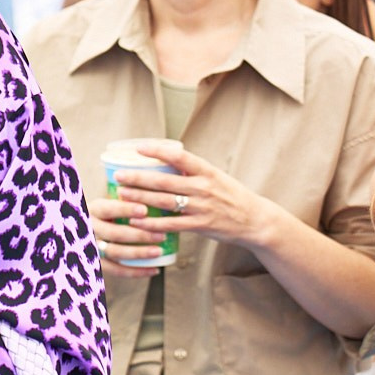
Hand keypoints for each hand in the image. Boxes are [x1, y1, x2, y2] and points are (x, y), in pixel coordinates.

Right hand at [88, 195, 169, 280]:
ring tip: (158, 251)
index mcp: (94, 209)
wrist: (90, 229)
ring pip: (115, 253)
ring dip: (139, 253)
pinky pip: (116, 271)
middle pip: (114, 234)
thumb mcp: (113, 200)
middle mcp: (90, 228)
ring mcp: (92, 247)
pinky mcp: (98, 264)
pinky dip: (136, 272)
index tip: (145, 210)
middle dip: (139, 235)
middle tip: (161, 235)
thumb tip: (158, 192)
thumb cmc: (112, 212)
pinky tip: (154, 270)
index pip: (108, 209)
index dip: (125, 210)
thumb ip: (129, 197)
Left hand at [116, 141, 278, 249]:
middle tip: (118, 175)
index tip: (138, 148)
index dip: (157, 151)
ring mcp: (202, 207)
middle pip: (164, 180)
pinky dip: (153, 223)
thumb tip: (165, 160)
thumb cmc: (232, 196)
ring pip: (165, 201)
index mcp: (206, 171)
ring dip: (141, 198)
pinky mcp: (201, 225)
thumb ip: (193, 171)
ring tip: (122, 194)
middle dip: (138, 177)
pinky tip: (137, 221)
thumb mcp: (216, 176)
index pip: (179, 156)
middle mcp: (203, 187)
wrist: (256, 220)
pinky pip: (172, 225)